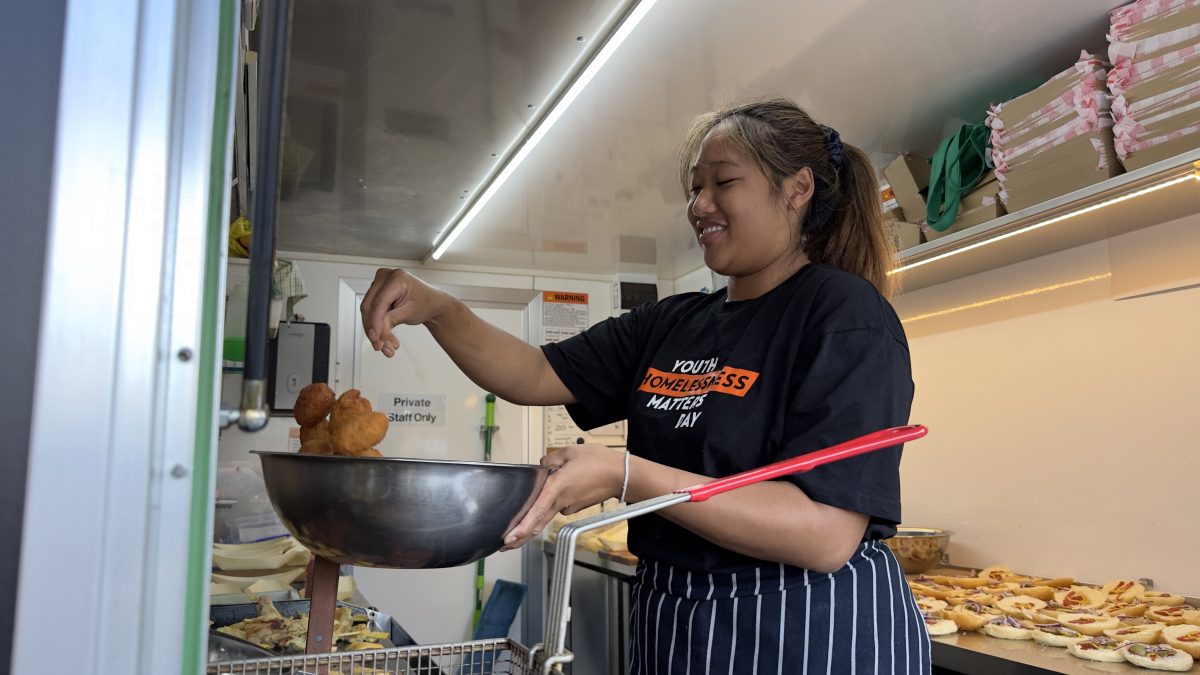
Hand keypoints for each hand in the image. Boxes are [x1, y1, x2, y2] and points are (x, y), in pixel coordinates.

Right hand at [359, 268, 449, 357]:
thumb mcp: (410, 313)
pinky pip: (371, 312)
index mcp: (397, 277)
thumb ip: (391, 320)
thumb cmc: (425, 303)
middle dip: (374, 329)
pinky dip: (377, 327)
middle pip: (369, 306)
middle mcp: (385, 277)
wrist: (431, 303)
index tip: (375, 338)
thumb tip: (377, 332)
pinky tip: (385, 339)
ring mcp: (379, 284)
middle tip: (380, 346)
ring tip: (387, 347)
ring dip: (375, 331)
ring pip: (368, 312)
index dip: (375, 321)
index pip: (379, 302)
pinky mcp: (376, 294)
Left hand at [501, 445, 624, 550]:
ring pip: (548, 511)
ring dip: (540, 510)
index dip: (522, 527)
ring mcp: (569, 507)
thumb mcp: (569, 452)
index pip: (536, 512)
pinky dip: (555, 501)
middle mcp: (561, 502)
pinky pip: (559, 505)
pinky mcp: (576, 507)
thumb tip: (542, 467)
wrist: (622, 475)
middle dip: (522, 534)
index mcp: (556, 488)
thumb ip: (550, 460)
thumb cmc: (599, 462)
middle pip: (538, 522)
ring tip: (537, 500)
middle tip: (507, 544)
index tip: (510, 539)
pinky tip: (559, 489)